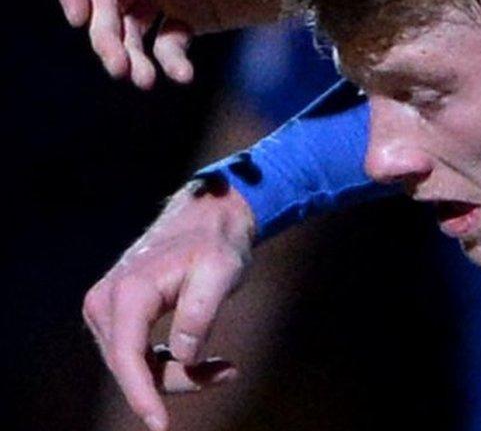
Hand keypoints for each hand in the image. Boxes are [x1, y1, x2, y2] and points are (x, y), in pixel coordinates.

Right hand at [83, 180, 257, 430]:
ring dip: (178, 373)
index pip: (126, 357)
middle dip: (180, 379)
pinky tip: (205, 362)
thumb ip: (202, 312)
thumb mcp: (223, 271)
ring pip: (135, 366)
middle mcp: (105, 303)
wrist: (207, 218)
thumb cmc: (217, 243)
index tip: (160, 425)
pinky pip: (136, 357)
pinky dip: (168, 364)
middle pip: (133, 366)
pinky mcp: (114, 318)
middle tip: (229, 372)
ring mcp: (105, 310)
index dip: (142, 395)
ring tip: (225, 367)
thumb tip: (183, 356)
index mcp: (128, 292)